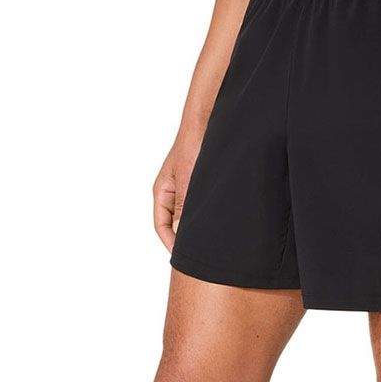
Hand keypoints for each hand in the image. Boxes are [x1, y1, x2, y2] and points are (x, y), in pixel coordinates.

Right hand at [153, 129, 202, 251]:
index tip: (184, 259)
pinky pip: (199, 208)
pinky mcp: (200, 186)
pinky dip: (207, 217)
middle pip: (174, 225)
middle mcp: (173, 193)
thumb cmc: (194, 146)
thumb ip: (184, 208)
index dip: (172, 244)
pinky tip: (218, 224)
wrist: (208, 122)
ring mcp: (186, 190)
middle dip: (185, 241)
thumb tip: (183, 236)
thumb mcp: (189, 181)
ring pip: (189, 217)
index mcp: (163, 192)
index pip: (162, 226)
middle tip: (200, 256)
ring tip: (210, 243)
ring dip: (198, 229)